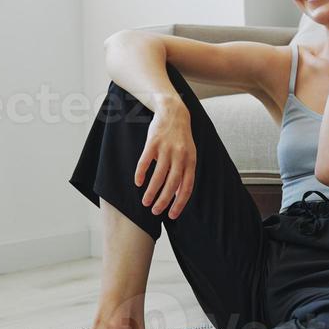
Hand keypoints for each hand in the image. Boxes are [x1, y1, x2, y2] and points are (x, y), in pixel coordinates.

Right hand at [136, 103, 195, 219]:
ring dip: (151, 191)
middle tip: (155, 211)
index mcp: (190, 161)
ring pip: (159, 175)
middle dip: (163, 200)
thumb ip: (184, 174)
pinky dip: (141, 173)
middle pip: (172, 183)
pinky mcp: (153, 142)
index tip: (171, 215)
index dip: (180, 203)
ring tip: (145, 202)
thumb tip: (179, 196)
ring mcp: (166, 148)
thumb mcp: (188, 155)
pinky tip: (138, 183)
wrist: (174, 113)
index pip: (187, 187)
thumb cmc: (181, 138)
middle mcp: (180, 156)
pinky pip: (145, 161)